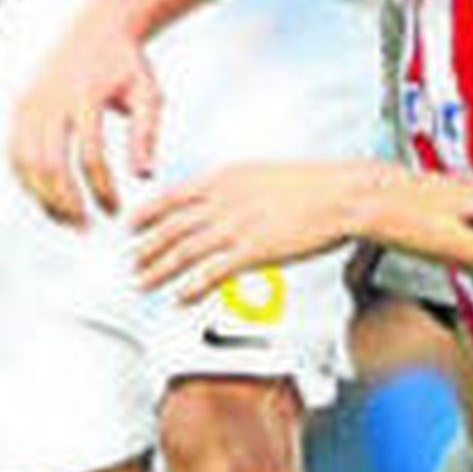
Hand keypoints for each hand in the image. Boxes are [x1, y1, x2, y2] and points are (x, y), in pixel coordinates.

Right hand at [9, 0, 164, 223]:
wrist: (96, 28)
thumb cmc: (127, 66)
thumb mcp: (147, 93)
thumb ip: (146, 134)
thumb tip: (144, 177)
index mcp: (86, 94)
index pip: (90, 155)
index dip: (102, 189)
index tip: (116, 211)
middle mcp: (51, 98)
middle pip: (50, 164)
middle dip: (66, 203)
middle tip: (86, 228)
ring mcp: (30, 102)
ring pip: (27, 163)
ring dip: (44, 198)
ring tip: (69, 220)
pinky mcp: (19, 107)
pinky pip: (16, 154)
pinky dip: (29, 181)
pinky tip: (51, 198)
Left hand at [133, 161, 357, 298]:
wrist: (342, 193)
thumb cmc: (311, 185)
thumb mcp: (261, 173)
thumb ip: (233, 187)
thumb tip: (215, 199)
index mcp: (225, 177)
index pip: (172, 195)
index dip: (146, 213)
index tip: (130, 226)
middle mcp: (224, 199)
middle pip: (171, 227)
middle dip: (145, 248)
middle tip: (129, 264)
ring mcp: (237, 225)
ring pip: (184, 251)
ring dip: (158, 270)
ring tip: (143, 283)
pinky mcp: (254, 250)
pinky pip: (212, 273)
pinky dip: (191, 287)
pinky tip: (180, 298)